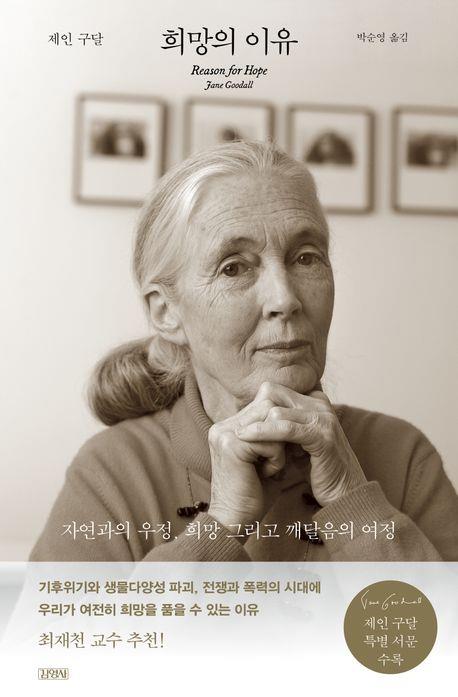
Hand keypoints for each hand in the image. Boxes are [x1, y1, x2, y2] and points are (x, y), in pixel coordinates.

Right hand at [207, 392, 286, 528]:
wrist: (236, 522)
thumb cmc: (255, 493)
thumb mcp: (267, 457)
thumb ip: (275, 435)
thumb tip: (300, 415)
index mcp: (229, 427)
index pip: (266, 405)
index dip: (281, 426)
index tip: (287, 450)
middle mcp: (223, 426)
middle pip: (269, 405)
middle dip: (283, 433)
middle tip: (280, 459)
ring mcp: (224, 434)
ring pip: (272, 419)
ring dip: (280, 445)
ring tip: (271, 467)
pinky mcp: (231, 446)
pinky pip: (270, 441)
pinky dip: (277, 459)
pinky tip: (267, 474)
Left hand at [235, 382, 366, 507]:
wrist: (345, 495)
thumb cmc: (317, 471)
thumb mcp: (296, 443)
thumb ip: (280, 426)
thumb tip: (248, 416)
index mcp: (314, 401)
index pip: (274, 391)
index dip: (255, 408)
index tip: (240, 427)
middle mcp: (320, 404)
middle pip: (272, 393)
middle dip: (251, 413)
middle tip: (236, 431)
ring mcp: (323, 418)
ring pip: (275, 410)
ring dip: (255, 428)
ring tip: (240, 441)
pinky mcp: (322, 435)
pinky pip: (285, 428)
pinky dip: (263, 433)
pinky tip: (246, 438)